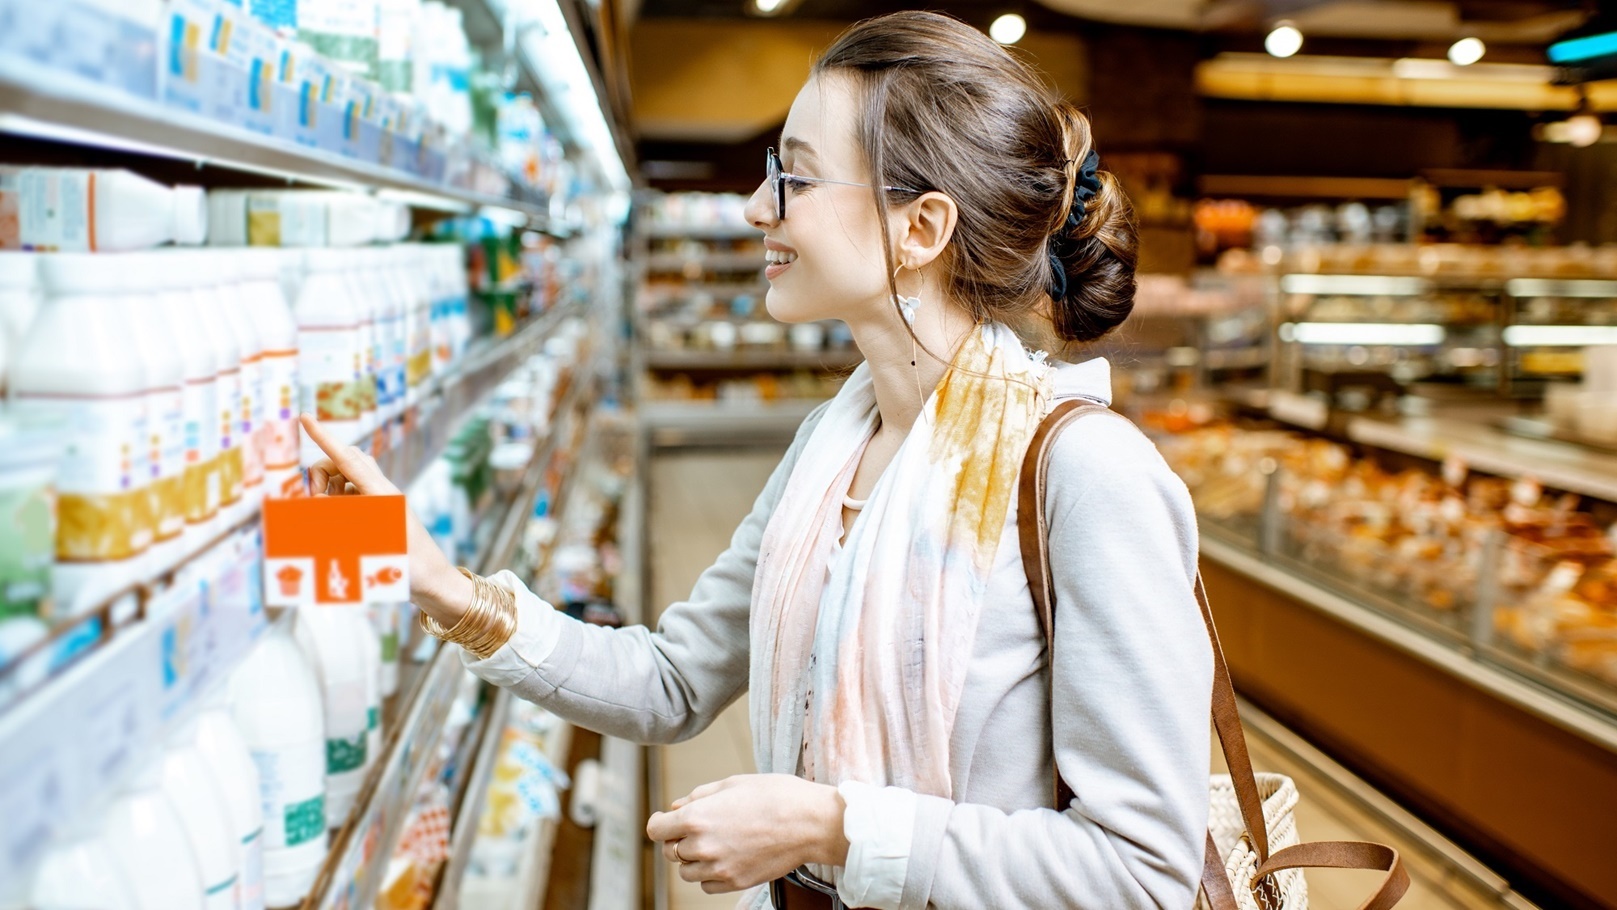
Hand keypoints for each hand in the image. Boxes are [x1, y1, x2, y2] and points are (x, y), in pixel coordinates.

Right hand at [298, 413, 472, 624]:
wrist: (434, 582)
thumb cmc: (408, 568)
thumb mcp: (371, 549)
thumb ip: (340, 526)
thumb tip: (315, 505)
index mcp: (382, 494)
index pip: (346, 459)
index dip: (324, 438)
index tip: (305, 417)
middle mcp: (382, 491)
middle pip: (344, 461)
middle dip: (322, 474)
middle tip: (317, 504)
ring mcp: (382, 501)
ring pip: (347, 478)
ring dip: (329, 489)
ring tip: (328, 517)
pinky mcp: (381, 512)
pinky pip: (353, 495)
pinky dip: (339, 502)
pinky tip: (340, 525)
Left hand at [645, 774, 848, 894]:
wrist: (810, 823)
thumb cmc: (775, 795)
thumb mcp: (732, 783)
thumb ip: (698, 796)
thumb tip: (676, 806)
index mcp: (697, 818)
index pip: (656, 829)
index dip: (659, 822)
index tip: (665, 820)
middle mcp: (703, 846)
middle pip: (670, 851)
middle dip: (678, 839)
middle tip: (697, 828)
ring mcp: (719, 868)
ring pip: (687, 872)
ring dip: (693, 859)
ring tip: (716, 842)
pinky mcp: (735, 882)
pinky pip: (707, 886)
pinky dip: (710, 875)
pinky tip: (726, 858)